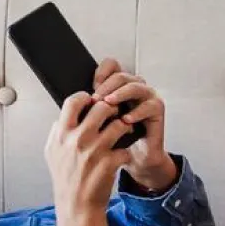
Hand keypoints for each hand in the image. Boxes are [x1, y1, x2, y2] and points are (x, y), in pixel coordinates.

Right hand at [44, 92, 133, 225]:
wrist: (76, 206)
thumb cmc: (65, 179)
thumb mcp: (52, 153)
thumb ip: (57, 132)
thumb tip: (63, 116)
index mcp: (61, 135)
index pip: (74, 101)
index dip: (86, 97)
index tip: (92, 101)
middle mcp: (77, 140)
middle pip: (102, 107)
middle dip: (111, 108)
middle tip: (114, 113)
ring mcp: (94, 152)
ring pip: (119, 124)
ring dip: (124, 126)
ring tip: (123, 130)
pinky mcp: (110, 163)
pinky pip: (125, 147)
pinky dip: (126, 150)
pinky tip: (122, 154)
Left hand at [93, 58, 177, 191]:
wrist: (132, 159)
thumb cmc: (114, 141)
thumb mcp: (96, 125)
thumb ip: (87, 111)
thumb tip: (67, 105)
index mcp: (118, 87)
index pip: (111, 66)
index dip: (100, 73)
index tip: (90, 88)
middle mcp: (133, 87)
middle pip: (121, 75)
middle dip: (106, 86)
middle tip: (95, 99)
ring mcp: (147, 96)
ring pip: (135, 86)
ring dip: (120, 94)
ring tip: (108, 103)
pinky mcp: (157, 110)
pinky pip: (150, 105)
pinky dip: (137, 112)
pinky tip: (126, 120)